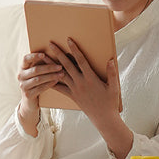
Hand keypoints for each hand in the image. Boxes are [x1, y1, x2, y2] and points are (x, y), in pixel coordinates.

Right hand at [17, 52, 62, 134]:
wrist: (30, 101)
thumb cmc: (36, 83)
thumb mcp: (36, 73)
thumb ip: (41, 63)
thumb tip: (56, 52)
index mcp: (22, 68)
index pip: (25, 59)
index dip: (34, 56)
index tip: (44, 54)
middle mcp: (20, 76)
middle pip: (35, 70)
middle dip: (49, 67)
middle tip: (60, 66)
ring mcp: (23, 86)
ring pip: (38, 79)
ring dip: (51, 76)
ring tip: (61, 74)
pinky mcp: (28, 94)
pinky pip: (40, 88)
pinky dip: (49, 84)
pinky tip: (57, 81)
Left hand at [46, 39, 131, 158]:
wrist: (103, 118)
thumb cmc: (110, 102)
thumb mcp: (114, 87)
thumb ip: (112, 73)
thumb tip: (110, 60)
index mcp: (91, 79)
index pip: (81, 61)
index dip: (75, 50)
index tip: (69, 40)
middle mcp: (80, 83)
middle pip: (67, 65)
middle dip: (58, 53)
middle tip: (51, 44)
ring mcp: (75, 90)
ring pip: (60, 75)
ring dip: (51, 65)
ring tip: (44, 57)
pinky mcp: (72, 96)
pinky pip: (60, 88)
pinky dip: (52, 82)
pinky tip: (44, 77)